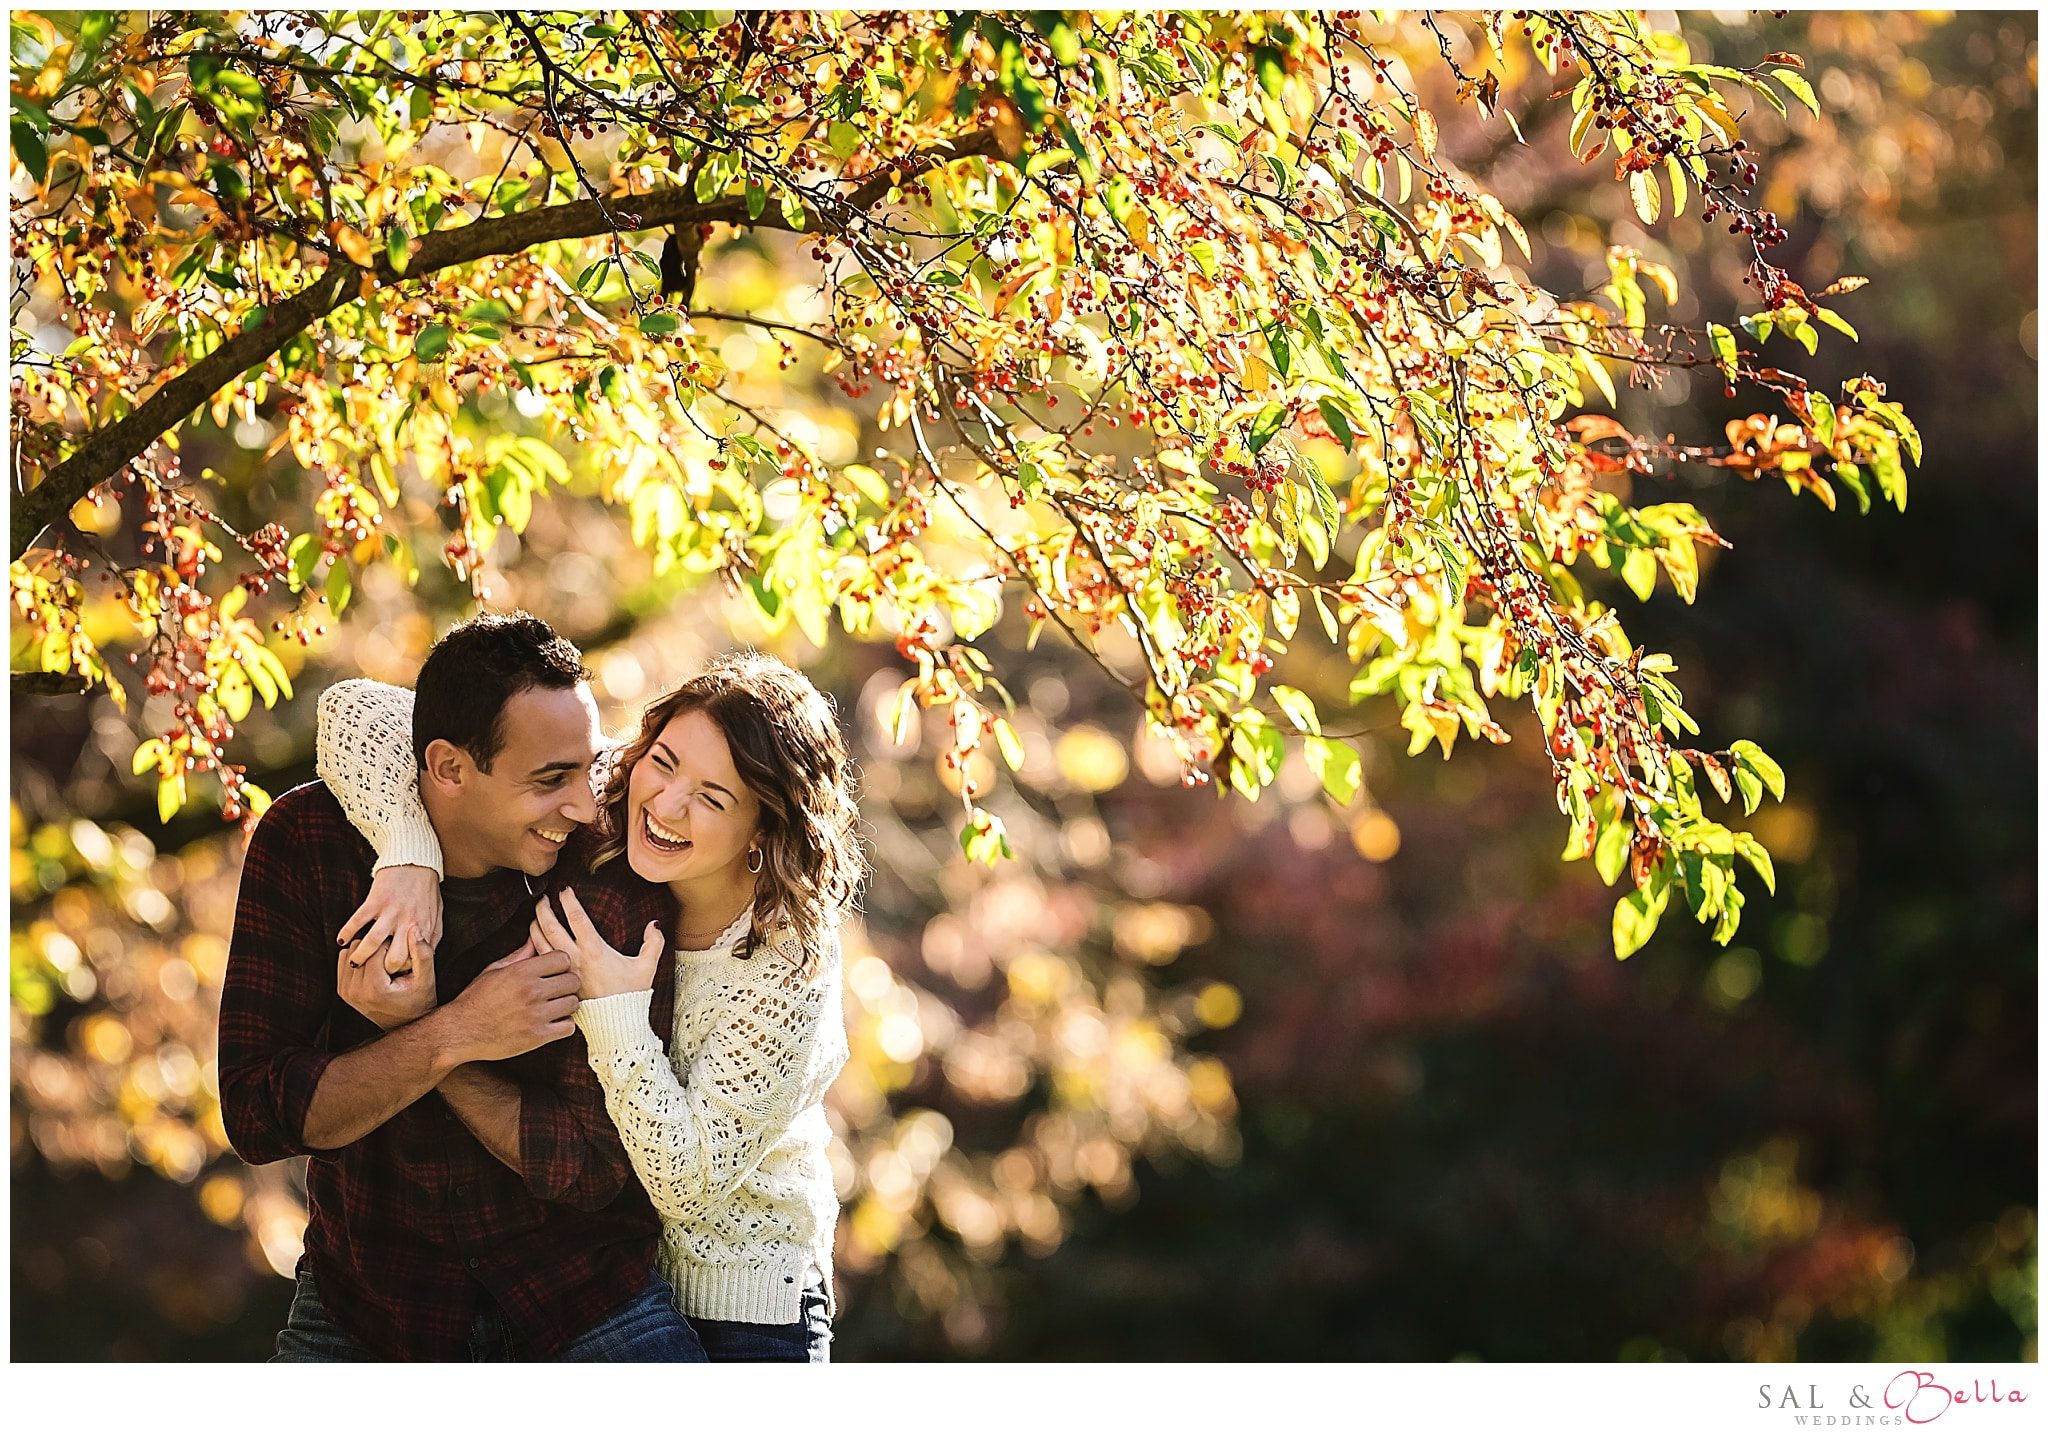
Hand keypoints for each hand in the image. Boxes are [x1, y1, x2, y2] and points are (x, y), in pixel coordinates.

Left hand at [337, 925, 435, 1029]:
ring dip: (367, 952)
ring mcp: (347, 993)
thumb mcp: (426, 979)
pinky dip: (358, 958)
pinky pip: (343, 959)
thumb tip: (413, 929)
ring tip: (383, 964)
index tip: (401, 954)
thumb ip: (422, 954)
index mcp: (375, 989)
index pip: (376, 948)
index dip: (392, 944)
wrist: (405, 1024)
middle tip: (392, 958)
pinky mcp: (342, 992)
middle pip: (361, 948)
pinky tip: (373, 967)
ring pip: (350, 951)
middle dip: (378, 948)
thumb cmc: (419, 1000)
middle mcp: (356, 992)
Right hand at [339, 865, 442, 973]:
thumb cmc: (427, 891)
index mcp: (423, 929)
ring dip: (360, 956)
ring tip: (353, 963)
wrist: (416, 861)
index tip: (394, 975)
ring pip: (372, 943)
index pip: (413, 960)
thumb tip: (424, 959)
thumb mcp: (436, 916)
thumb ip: (431, 938)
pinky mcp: (375, 900)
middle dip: (382, 970)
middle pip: (394, 958)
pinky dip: (347, 932)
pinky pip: (357, 920)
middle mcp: (407, 923)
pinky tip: (341, 941)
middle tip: (374, 973)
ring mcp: (390, 912)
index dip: (403, 971)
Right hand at [436, 947, 582, 1061]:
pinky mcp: (537, 1037)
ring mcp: (536, 1015)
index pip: (563, 958)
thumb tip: (536, 936)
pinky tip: (552, 1023)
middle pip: (573, 981)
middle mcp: (531, 991)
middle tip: (557, 990)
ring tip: (555, 1007)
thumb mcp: (494, 970)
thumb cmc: (476, 999)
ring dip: (566, 1005)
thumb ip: (520, 955)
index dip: (561, 964)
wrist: (460, 1032)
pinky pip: (569, 1027)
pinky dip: (564, 1026)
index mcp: (521, 971)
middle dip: (567, 984)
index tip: (554, 972)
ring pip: (573, 1003)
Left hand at [531, 888, 662, 999]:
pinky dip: (533, 948)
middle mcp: (575, 958)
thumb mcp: (646, 967)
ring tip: (536, 917)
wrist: (615, 1023)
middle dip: (543, 909)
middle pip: (549, 926)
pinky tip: (535, 943)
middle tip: (543, 899)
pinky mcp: (558, 982)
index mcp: (594, 950)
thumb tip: (655, 925)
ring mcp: (563, 971)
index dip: (568, 900)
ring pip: (539, 943)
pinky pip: (539, 961)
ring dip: (535, 926)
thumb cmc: (629, 995)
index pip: (576, 917)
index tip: (565, 890)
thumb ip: (653, 943)